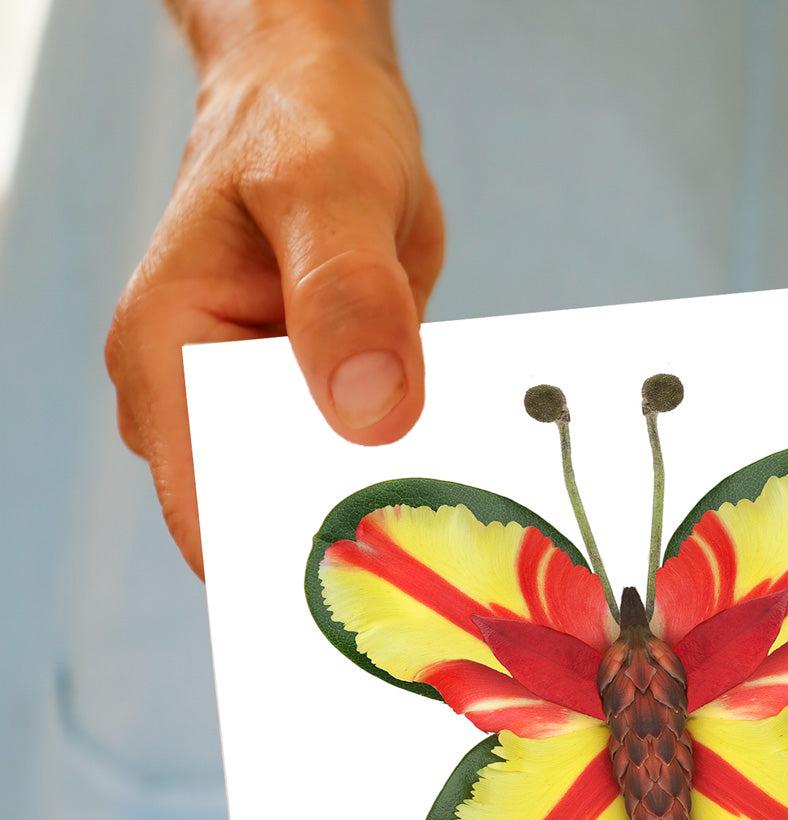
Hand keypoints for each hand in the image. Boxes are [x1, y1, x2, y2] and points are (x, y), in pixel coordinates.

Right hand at [105, 6, 443, 576]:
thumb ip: (345, 292)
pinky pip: (362, 453)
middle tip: (436, 568)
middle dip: (346, 538)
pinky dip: (406, 463)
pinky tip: (457, 470)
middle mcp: (202, 397)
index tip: (369, 583)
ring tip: (455, 526)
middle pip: (272, 514)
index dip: (284, 558)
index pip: (211, 505)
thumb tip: (370, 411)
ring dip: (385, 503)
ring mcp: (263, 405)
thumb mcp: (328, 186)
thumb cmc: (303, 124)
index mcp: (168, 357)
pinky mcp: (319, 401)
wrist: (326, 106)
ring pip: (322, 490)